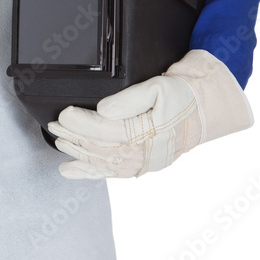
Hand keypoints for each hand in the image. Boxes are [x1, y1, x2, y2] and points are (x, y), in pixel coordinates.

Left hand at [47, 49, 253, 178]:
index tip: (63, 114)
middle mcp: (146, 153)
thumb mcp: (160, 87)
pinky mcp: (141, 166)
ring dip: (78, 152)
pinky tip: (69, 170)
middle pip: (101, 148)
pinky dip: (88, 172)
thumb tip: (103, 110)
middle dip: (74, 137)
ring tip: (59, 142)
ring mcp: (143, 163)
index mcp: (150, 133)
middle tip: (53, 126)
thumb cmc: (184, 96)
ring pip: (103, 162)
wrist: (206, 112)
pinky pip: (111, 172)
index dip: (82, 123)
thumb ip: (130, 99)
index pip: (108, 131)